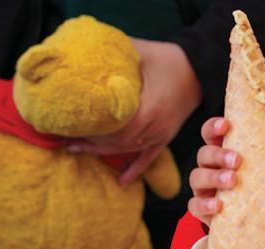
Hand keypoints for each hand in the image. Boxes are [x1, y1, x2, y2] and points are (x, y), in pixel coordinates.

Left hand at [69, 38, 201, 186]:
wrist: (199, 69)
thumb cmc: (167, 58)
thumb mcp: (139, 51)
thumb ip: (112, 53)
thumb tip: (79, 54)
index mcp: (150, 108)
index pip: (116, 129)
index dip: (92, 131)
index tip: (70, 125)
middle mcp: (156, 127)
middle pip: (119, 143)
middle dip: (91, 142)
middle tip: (66, 138)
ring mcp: (161, 135)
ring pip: (128, 151)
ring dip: (103, 152)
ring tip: (76, 149)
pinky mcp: (165, 138)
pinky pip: (148, 158)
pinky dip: (134, 170)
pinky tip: (121, 182)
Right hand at [188, 117, 264, 225]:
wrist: (251, 218)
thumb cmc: (258, 183)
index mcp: (222, 150)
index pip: (210, 133)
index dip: (214, 127)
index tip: (226, 125)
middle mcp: (209, 166)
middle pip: (204, 154)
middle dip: (219, 154)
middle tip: (237, 160)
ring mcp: (203, 188)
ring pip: (197, 177)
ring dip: (214, 177)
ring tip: (233, 181)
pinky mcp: (202, 209)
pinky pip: (195, 205)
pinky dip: (204, 204)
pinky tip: (219, 205)